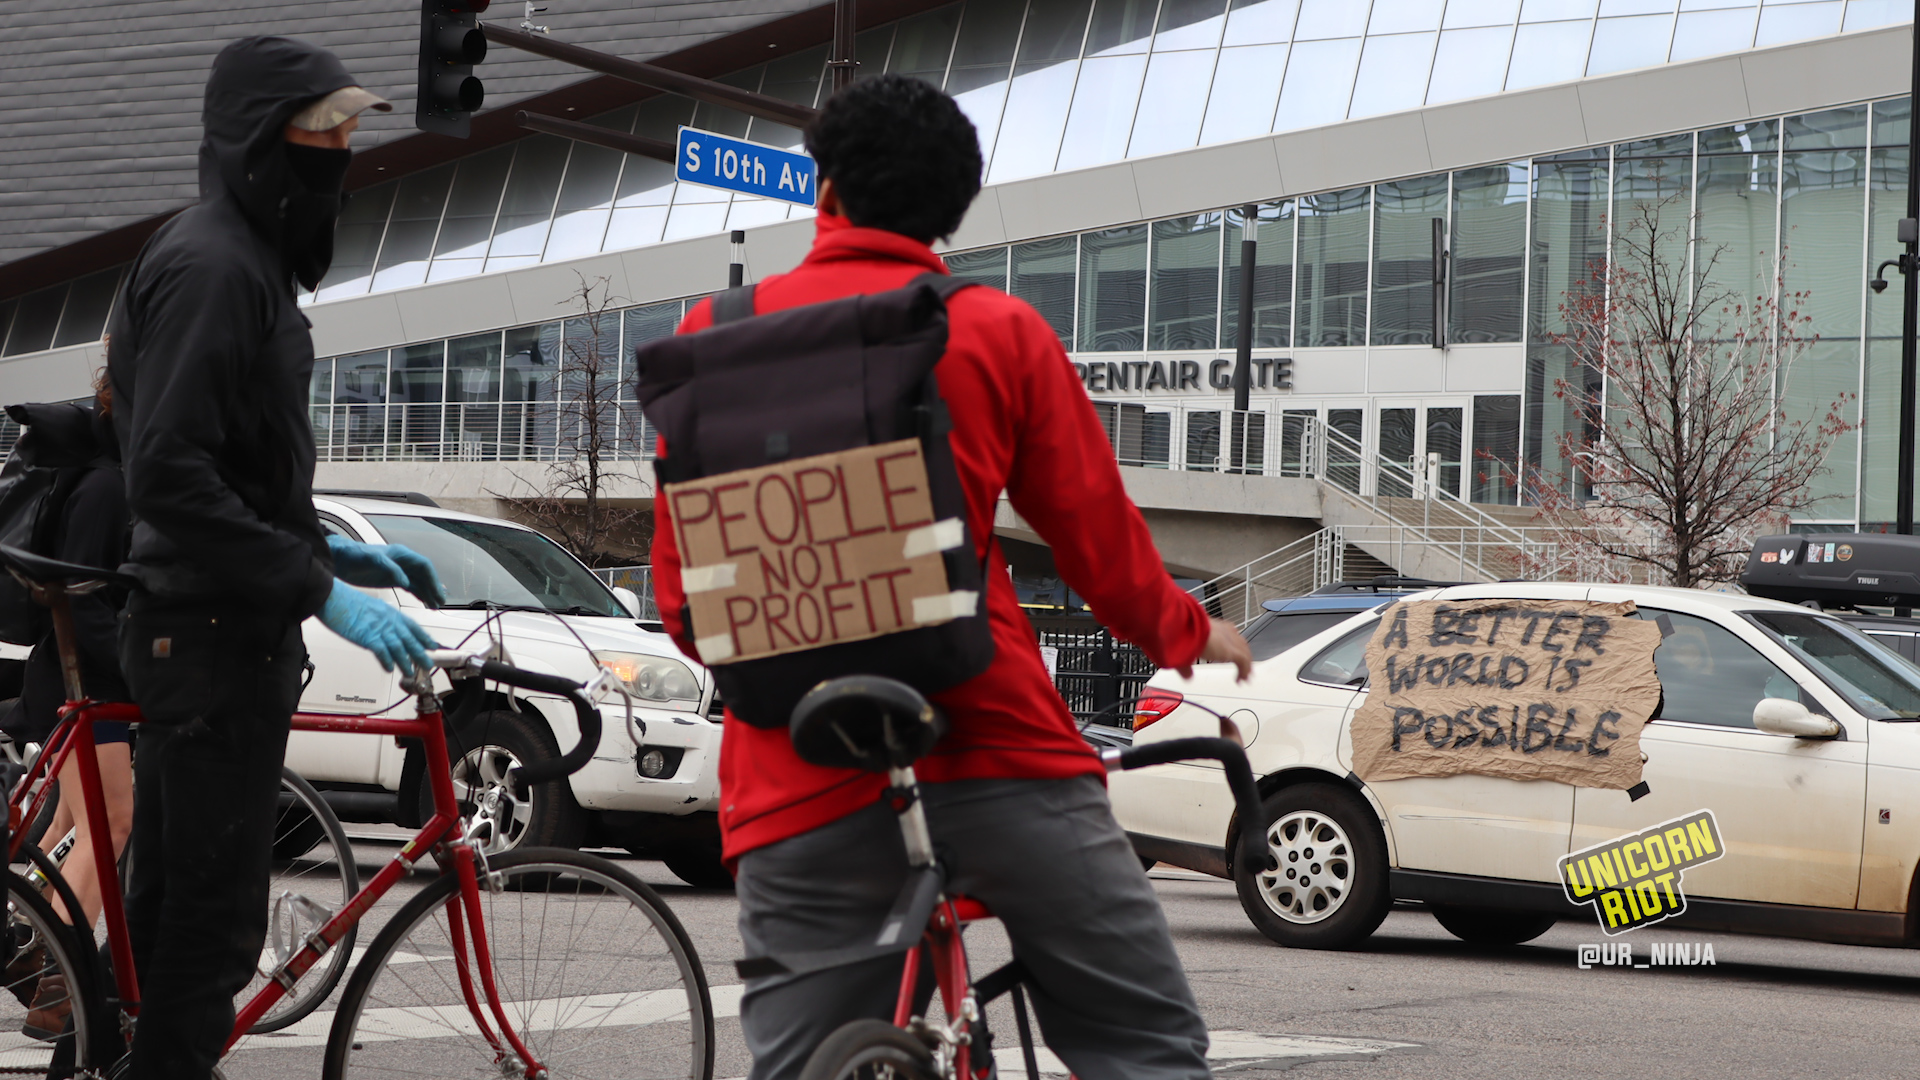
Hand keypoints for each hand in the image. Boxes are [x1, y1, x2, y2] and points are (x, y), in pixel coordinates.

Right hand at [318, 581, 438, 672]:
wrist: (331, 596)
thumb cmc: (345, 600)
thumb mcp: (370, 606)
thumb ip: (380, 618)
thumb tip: (383, 628)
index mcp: (390, 612)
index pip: (412, 626)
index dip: (423, 637)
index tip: (432, 646)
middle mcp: (388, 620)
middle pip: (409, 639)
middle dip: (420, 653)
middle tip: (428, 664)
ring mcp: (379, 628)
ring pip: (398, 648)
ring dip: (405, 662)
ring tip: (409, 672)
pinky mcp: (367, 636)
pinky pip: (381, 651)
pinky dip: (386, 661)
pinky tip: (389, 669)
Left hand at [327, 535, 445, 606]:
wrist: (338, 559)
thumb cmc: (353, 555)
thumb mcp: (371, 559)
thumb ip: (389, 568)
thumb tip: (406, 582)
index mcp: (401, 554)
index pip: (424, 566)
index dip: (433, 579)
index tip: (438, 592)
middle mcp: (403, 562)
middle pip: (425, 575)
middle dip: (434, 588)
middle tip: (441, 602)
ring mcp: (398, 571)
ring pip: (419, 582)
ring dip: (428, 593)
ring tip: (435, 606)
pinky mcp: (392, 579)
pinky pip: (411, 587)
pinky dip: (419, 595)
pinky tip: (425, 603)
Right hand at [1177, 618, 1253, 682]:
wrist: (1184, 628)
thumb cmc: (1181, 634)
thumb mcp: (1184, 651)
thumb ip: (1187, 666)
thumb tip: (1187, 675)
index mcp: (1212, 627)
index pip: (1229, 635)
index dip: (1232, 646)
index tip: (1233, 655)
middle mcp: (1223, 631)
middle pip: (1240, 643)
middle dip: (1244, 655)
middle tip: (1243, 667)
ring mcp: (1229, 639)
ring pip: (1244, 652)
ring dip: (1246, 665)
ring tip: (1245, 676)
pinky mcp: (1232, 650)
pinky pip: (1244, 661)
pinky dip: (1244, 671)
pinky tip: (1241, 679)